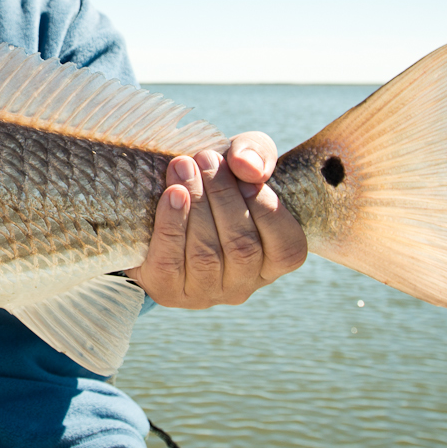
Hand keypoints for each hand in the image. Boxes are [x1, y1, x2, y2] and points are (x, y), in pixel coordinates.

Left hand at [126, 131, 306, 307]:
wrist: (160, 206)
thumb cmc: (216, 185)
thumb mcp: (243, 161)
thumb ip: (257, 153)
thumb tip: (250, 167)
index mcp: (274, 261)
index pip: (286, 246)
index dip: (265, 207)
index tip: (241, 170)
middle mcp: (244, 285)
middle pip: (242, 247)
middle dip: (222, 196)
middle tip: (205, 158)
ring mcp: (206, 293)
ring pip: (206, 255)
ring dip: (195, 205)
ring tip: (183, 167)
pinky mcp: (168, 291)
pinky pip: (170, 263)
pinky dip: (171, 225)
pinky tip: (171, 194)